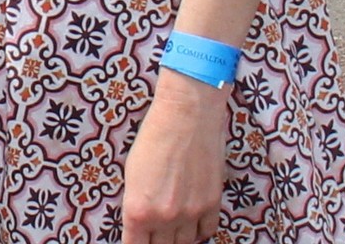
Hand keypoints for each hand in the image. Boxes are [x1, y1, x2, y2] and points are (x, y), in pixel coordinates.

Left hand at [121, 70, 230, 243]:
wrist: (186, 114)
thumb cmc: (154, 135)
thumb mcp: (133, 172)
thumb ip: (138, 204)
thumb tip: (142, 223)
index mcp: (137, 210)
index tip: (139, 240)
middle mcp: (163, 218)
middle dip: (157, 241)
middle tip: (156, 231)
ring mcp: (190, 213)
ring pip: (185, 242)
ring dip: (178, 236)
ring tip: (174, 224)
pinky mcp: (212, 204)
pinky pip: (207, 231)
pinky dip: (200, 229)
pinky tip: (193, 219)